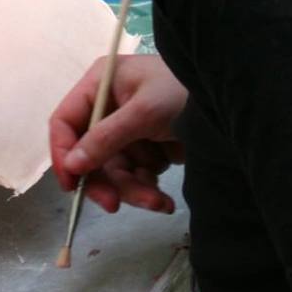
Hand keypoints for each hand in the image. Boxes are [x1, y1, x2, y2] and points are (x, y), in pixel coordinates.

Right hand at [48, 54, 188, 214]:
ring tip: (158, 202)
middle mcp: (108, 108)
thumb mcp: (143, 112)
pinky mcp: (146, 148)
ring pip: (113, 172)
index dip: (63, 153)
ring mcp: (127, 130)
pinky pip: (134, 178)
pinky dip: (147, 190)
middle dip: (105, 181)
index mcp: (99, 85)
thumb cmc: (182, 91)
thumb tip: (70, 166)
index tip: (70, 185)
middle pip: (89, 155)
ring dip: (133, 191)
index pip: (65, 121)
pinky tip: (164, 198)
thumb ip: (105, 138)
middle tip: (114, 205)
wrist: (228, 104)